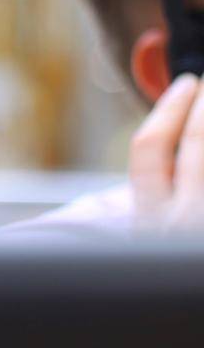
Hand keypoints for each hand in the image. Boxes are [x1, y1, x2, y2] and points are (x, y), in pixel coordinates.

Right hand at [130, 74, 203, 233]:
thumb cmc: (184, 265)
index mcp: (151, 219)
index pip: (149, 147)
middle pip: (196, 141)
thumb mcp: (160, 231)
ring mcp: (203, 221)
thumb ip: (163, 191)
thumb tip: (182, 129)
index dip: (169, 108)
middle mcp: (181, 221)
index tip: (187, 83)